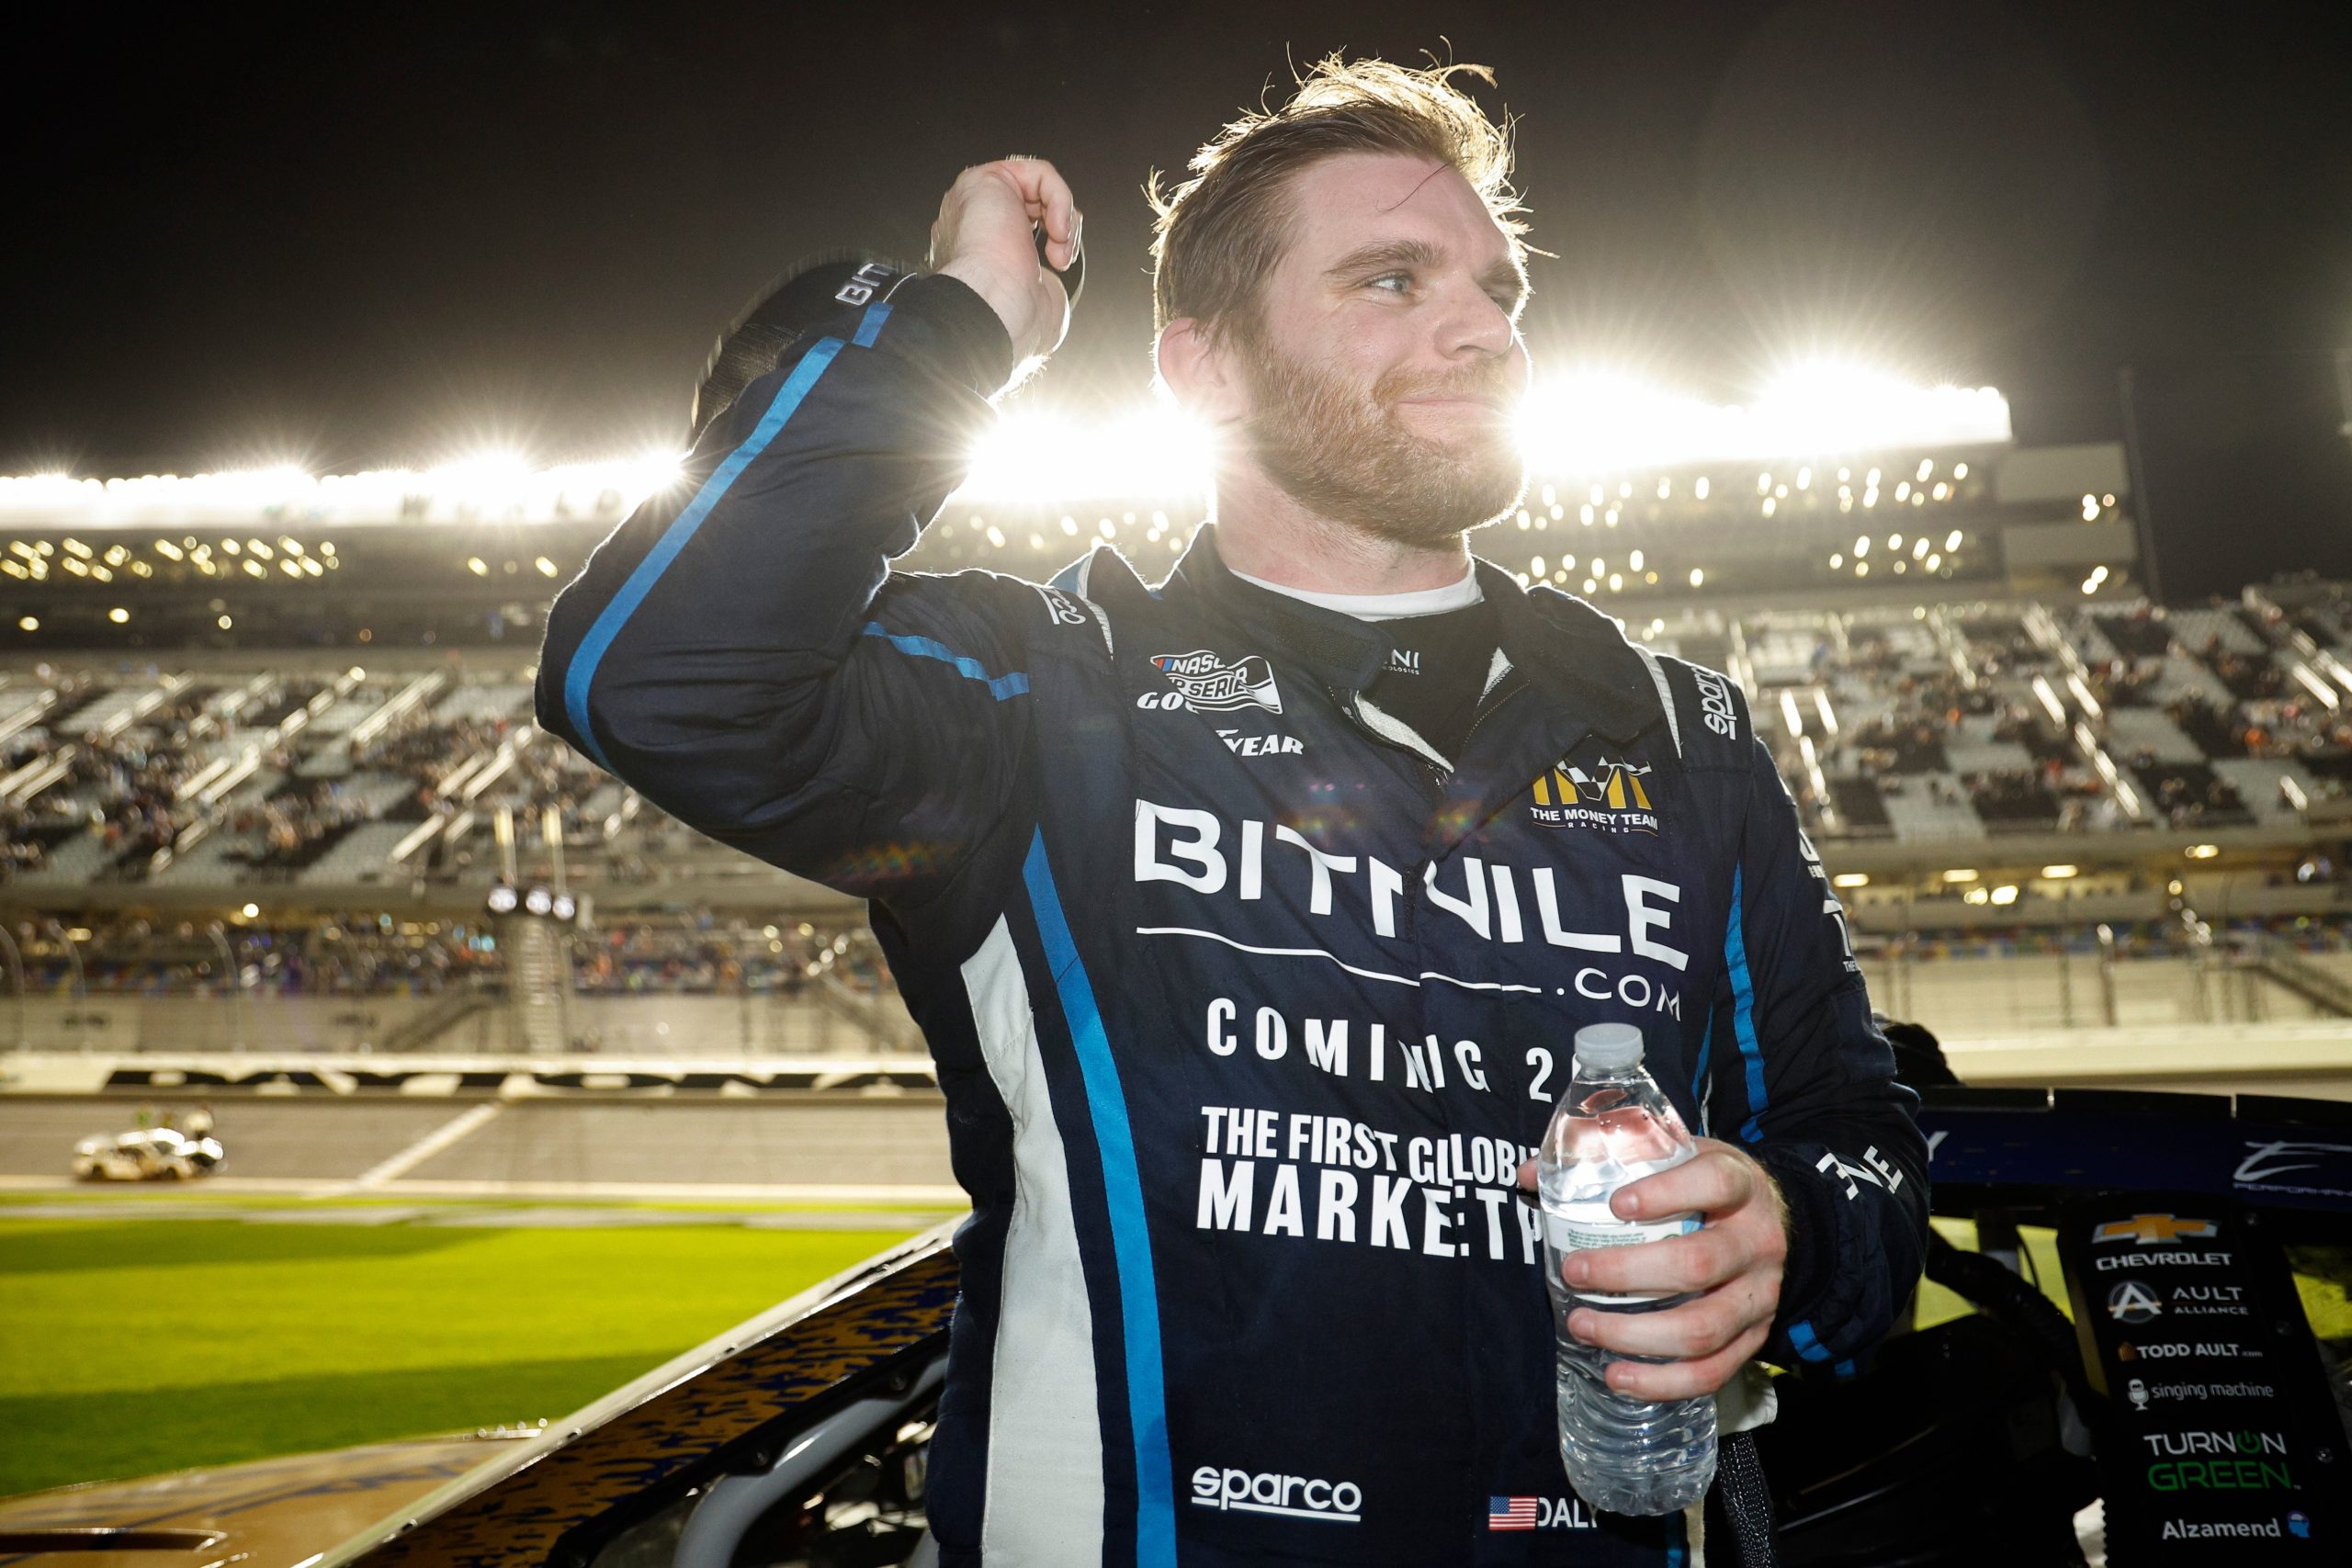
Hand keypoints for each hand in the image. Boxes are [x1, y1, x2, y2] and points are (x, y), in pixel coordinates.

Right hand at [930, 158, 1078, 363]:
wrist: (995, 309)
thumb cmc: (1011, 317)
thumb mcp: (1039, 297)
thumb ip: (1042, 277)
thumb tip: (1050, 280)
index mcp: (980, 252)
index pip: (1025, 227)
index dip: (1052, 239)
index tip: (1059, 266)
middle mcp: (973, 223)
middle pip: (1034, 204)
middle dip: (1062, 228)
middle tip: (1062, 258)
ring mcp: (974, 199)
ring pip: (1039, 187)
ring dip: (1064, 218)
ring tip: (1061, 248)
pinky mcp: (984, 178)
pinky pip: (1040, 172)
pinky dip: (1061, 199)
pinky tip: (1058, 230)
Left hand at [1516, 1138, 1789, 1400]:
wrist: (1777, 1224)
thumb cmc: (1708, 1188)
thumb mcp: (1675, 1156)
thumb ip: (1609, 1157)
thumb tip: (1528, 1175)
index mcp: (1741, 1186)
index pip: (1714, 1183)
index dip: (1666, 1194)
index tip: (1614, 1203)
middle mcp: (1756, 1242)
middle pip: (1697, 1264)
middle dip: (1626, 1273)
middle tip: (1573, 1271)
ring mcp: (1760, 1296)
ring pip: (1702, 1328)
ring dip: (1634, 1334)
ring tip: (1581, 1325)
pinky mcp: (1755, 1338)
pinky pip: (1712, 1372)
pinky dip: (1661, 1382)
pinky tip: (1616, 1375)